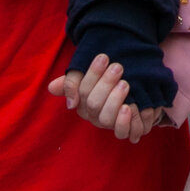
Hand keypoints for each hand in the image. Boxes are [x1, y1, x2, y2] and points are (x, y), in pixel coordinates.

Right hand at [48, 54, 165, 141]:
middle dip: (106, 83)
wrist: (138, 86)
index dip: (93, 73)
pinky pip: (124, 133)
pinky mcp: (128, 131)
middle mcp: (95, 116)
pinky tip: (131, 107)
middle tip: (118, 67)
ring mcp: (110, 125)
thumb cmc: (109, 79)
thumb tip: (52, 88)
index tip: (104, 57)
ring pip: (106, 119)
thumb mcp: (92, 74)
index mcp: (83, 102)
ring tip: (125, 84)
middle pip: (93, 104)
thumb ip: (72, 79)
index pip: (82, 89)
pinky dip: (127, 122)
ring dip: (115, 100)